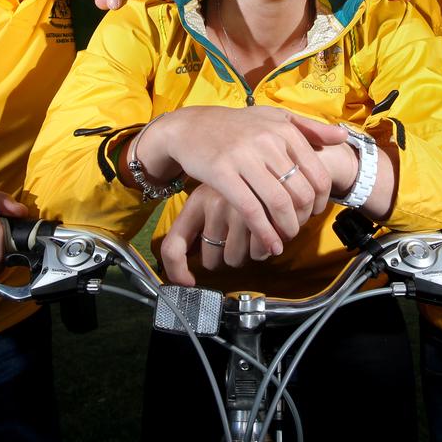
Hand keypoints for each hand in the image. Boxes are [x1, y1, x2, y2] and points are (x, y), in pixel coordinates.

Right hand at [136, 106, 345, 255]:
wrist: (191, 127)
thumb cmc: (236, 126)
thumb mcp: (274, 118)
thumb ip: (309, 128)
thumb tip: (344, 135)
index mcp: (284, 130)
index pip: (316, 174)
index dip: (320, 200)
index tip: (313, 212)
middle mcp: (267, 141)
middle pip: (300, 191)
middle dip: (303, 218)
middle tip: (298, 229)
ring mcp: (243, 157)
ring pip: (278, 202)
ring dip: (286, 229)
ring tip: (285, 239)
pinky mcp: (221, 173)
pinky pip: (250, 209)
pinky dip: (264, 232)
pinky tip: (269, 244)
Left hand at [161, 185, 275, 285]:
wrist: (267, 159)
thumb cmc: (238, 186)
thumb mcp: (212, 197)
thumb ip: (197, 229)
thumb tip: (186, 277)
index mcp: (196, 202)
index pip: (174, 247)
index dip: (177, 271)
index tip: (187, 282)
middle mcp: (215, 205)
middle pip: (212, 260)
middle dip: (224, 255)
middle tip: (234, 238)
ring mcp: (240, 209)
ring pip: (235, 259)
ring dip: (245, 253)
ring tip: (252, 234)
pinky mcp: (265, 215)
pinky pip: (258, 253)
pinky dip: (264, 250)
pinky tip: (267, 233)